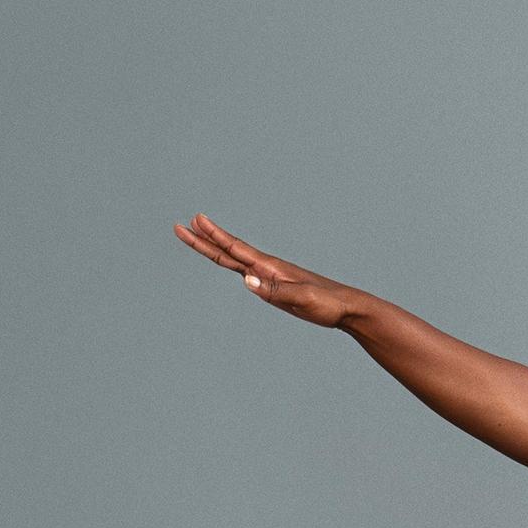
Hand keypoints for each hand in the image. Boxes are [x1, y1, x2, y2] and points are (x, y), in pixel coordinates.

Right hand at [173, 213, 365, 326]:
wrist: (346, 308)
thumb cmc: (328, 303)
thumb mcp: (301, 298)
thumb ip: (274, 290)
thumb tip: (246, 280)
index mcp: (270, 267)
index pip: (235, 248)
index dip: (214, 235)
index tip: (195, 220)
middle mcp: (267, 268)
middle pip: (228, 251)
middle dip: (204, 239)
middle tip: (181, 226)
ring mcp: (270, 277)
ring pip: (235, 261)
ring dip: (214, 249)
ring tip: (196, 237)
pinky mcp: (275, 288)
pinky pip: (246, 274)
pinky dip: (232, 265)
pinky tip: (228, 263)